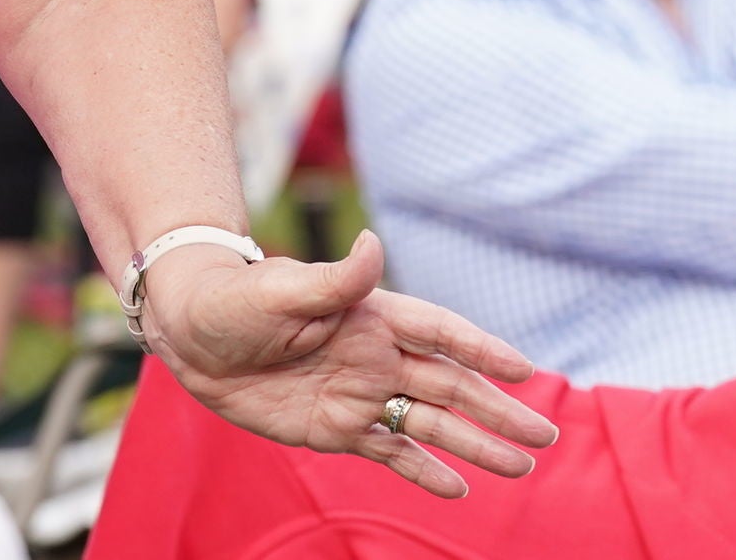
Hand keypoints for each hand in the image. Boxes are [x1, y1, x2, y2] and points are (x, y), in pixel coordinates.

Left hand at [141, 231, 555, 498]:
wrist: (189, 333)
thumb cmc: (232, 299)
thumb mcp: (280, 290)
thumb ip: (333, 279)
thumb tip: (372, 245)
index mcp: (370, 316)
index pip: (440, 333)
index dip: (483, 350)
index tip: (525, 371)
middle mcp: (376, 356)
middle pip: (451, 386)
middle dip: (499, 410)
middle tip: (546, 434)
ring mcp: (360, 394)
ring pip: (432, 424)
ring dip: (476, 445)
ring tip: (522, 467)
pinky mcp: (337, 428)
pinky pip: (391, 453)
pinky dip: (425, 472)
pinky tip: (460, 490)